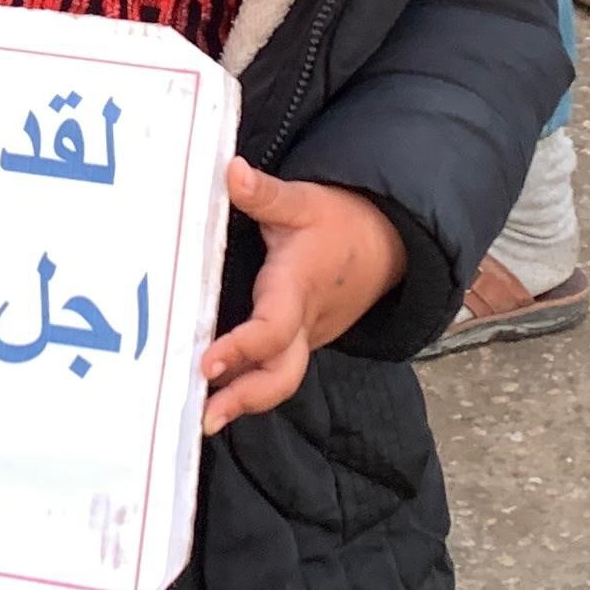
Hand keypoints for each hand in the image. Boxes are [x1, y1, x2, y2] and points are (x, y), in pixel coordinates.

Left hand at [198, 159, 406, 435]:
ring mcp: (306, 338)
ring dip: (244, 400)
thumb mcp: (304, 201)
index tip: (207, 363)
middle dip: (246, 400)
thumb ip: (265, 193)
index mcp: (299, 288)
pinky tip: (216, 395)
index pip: (273, 329)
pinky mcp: (302, 343)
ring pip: (279, 380)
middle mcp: (304, 323)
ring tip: (203, 419)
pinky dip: (249, 385)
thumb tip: (230, 170)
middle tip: (205, 419)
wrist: (387, 243)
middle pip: (282, 376)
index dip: (242, 349)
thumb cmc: (341, 222)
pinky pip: (276, 371)